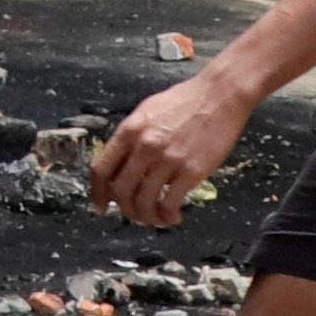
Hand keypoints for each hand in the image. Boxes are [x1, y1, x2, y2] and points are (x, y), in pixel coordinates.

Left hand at [91, 70, 251, 228]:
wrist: (219, 96)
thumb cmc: (185, 102)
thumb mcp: (147, 112)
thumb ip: (132, 138)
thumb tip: (121, 165)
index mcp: (129, 131)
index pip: (102, 169)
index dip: (97, 193)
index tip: (100, 206)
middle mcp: (144, 147)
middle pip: (121, 191)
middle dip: (126, 209)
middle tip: (134, 215)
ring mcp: (167, 160)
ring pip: (144, 202)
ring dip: (147, 217)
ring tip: (156, 219)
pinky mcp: (190, 171)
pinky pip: (170, 203)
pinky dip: (168, 216)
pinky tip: (173, 216)